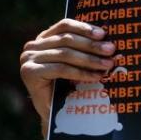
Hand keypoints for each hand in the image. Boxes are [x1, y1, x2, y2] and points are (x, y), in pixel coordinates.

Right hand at [19, 19, 115, 134]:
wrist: (54, 114)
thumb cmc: (69, 86)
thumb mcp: (76, 63)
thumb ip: (85, 49)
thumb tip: (109, 40)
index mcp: (44, 38)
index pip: (65, 26)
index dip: (85, 28)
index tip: (104, 34)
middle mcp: (33, 46)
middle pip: (67, 40)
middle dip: (92, 45)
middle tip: (111, 50)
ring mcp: (28, 59)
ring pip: (65, 54)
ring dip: (90, 59)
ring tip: (108, 65)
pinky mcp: (29, 72)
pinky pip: (61, 69)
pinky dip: (81, 72)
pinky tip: (96, 76)